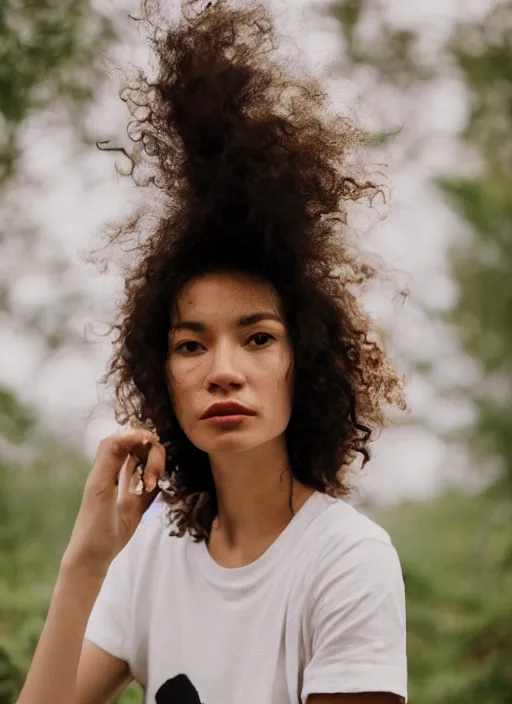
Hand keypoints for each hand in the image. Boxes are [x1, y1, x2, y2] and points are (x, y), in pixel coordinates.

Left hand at [61, 428, 165, 573]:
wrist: (95, 555)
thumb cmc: (94, 523)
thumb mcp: (100, 487)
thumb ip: (111, 458)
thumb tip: (129, 433)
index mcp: (106, 466)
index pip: (124, 438)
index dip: (138, 435)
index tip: (151, 442)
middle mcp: (119, 471)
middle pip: (142, 448)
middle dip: (153, 457)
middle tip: (152, 480)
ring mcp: (130, 485)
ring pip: (150, 462)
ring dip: (156, 469)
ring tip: (152, 488)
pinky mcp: (140, 500)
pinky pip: (155, 481)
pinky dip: (158, 482)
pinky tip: (153, 491)